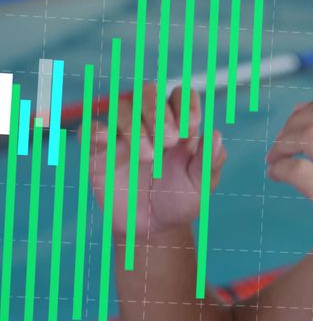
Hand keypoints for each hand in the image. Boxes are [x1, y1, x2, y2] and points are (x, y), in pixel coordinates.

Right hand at [81, 84, 226, 236]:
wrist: (153, 228)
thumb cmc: (180, 200)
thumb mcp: (201, 184)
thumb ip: (210, 161)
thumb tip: (216, 134)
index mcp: (179, 125)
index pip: (181, 95)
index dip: (186, 105)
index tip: (190, 129)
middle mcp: (150, 124)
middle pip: (148, 92)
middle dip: (158, 111)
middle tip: (170, 141)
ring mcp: (123, 135)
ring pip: (121, 106)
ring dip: (135, 127)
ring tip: (149, 157)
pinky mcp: (99, 152)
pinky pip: (89, 128)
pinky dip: (96, 130)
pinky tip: (109, 143)